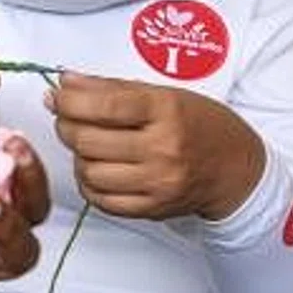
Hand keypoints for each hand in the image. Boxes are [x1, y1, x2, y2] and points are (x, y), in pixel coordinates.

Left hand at [47, 73, 264, 219]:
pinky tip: (98, 168)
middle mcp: (163, 149)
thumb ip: (111, 88)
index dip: (69, 101)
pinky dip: (90, 183)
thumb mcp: (163, 94)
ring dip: (77, 156)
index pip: (104, 105)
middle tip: (68, 119)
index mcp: (166, 111)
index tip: (57, 96)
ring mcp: (158, 183)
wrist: (236, 169)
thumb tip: (66, 83)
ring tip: (88, 144)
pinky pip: (101, 200)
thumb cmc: (200, 125)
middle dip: (66, 126)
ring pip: (89, 172)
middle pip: (88, 141)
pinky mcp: (152, 208)